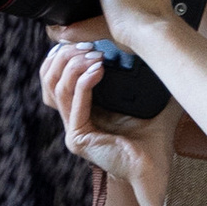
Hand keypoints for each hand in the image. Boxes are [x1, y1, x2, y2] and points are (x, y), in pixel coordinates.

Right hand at [41, 34, 174, 185]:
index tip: (84, 39)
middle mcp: (72, 119)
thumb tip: (147, 44)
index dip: (63, 55)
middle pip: (50, 79)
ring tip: (94, 54)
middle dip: (66, 56)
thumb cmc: (154, 136)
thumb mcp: (143, 96)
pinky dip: (84, 82)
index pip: (56, 76)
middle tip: (88, 44)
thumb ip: (137, 73)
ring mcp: (73, 130)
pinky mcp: (78, 138)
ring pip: (57, 88)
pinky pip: (75, 103)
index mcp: (82, 109)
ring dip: (74, 66)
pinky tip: (97, 69)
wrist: (156, 166)